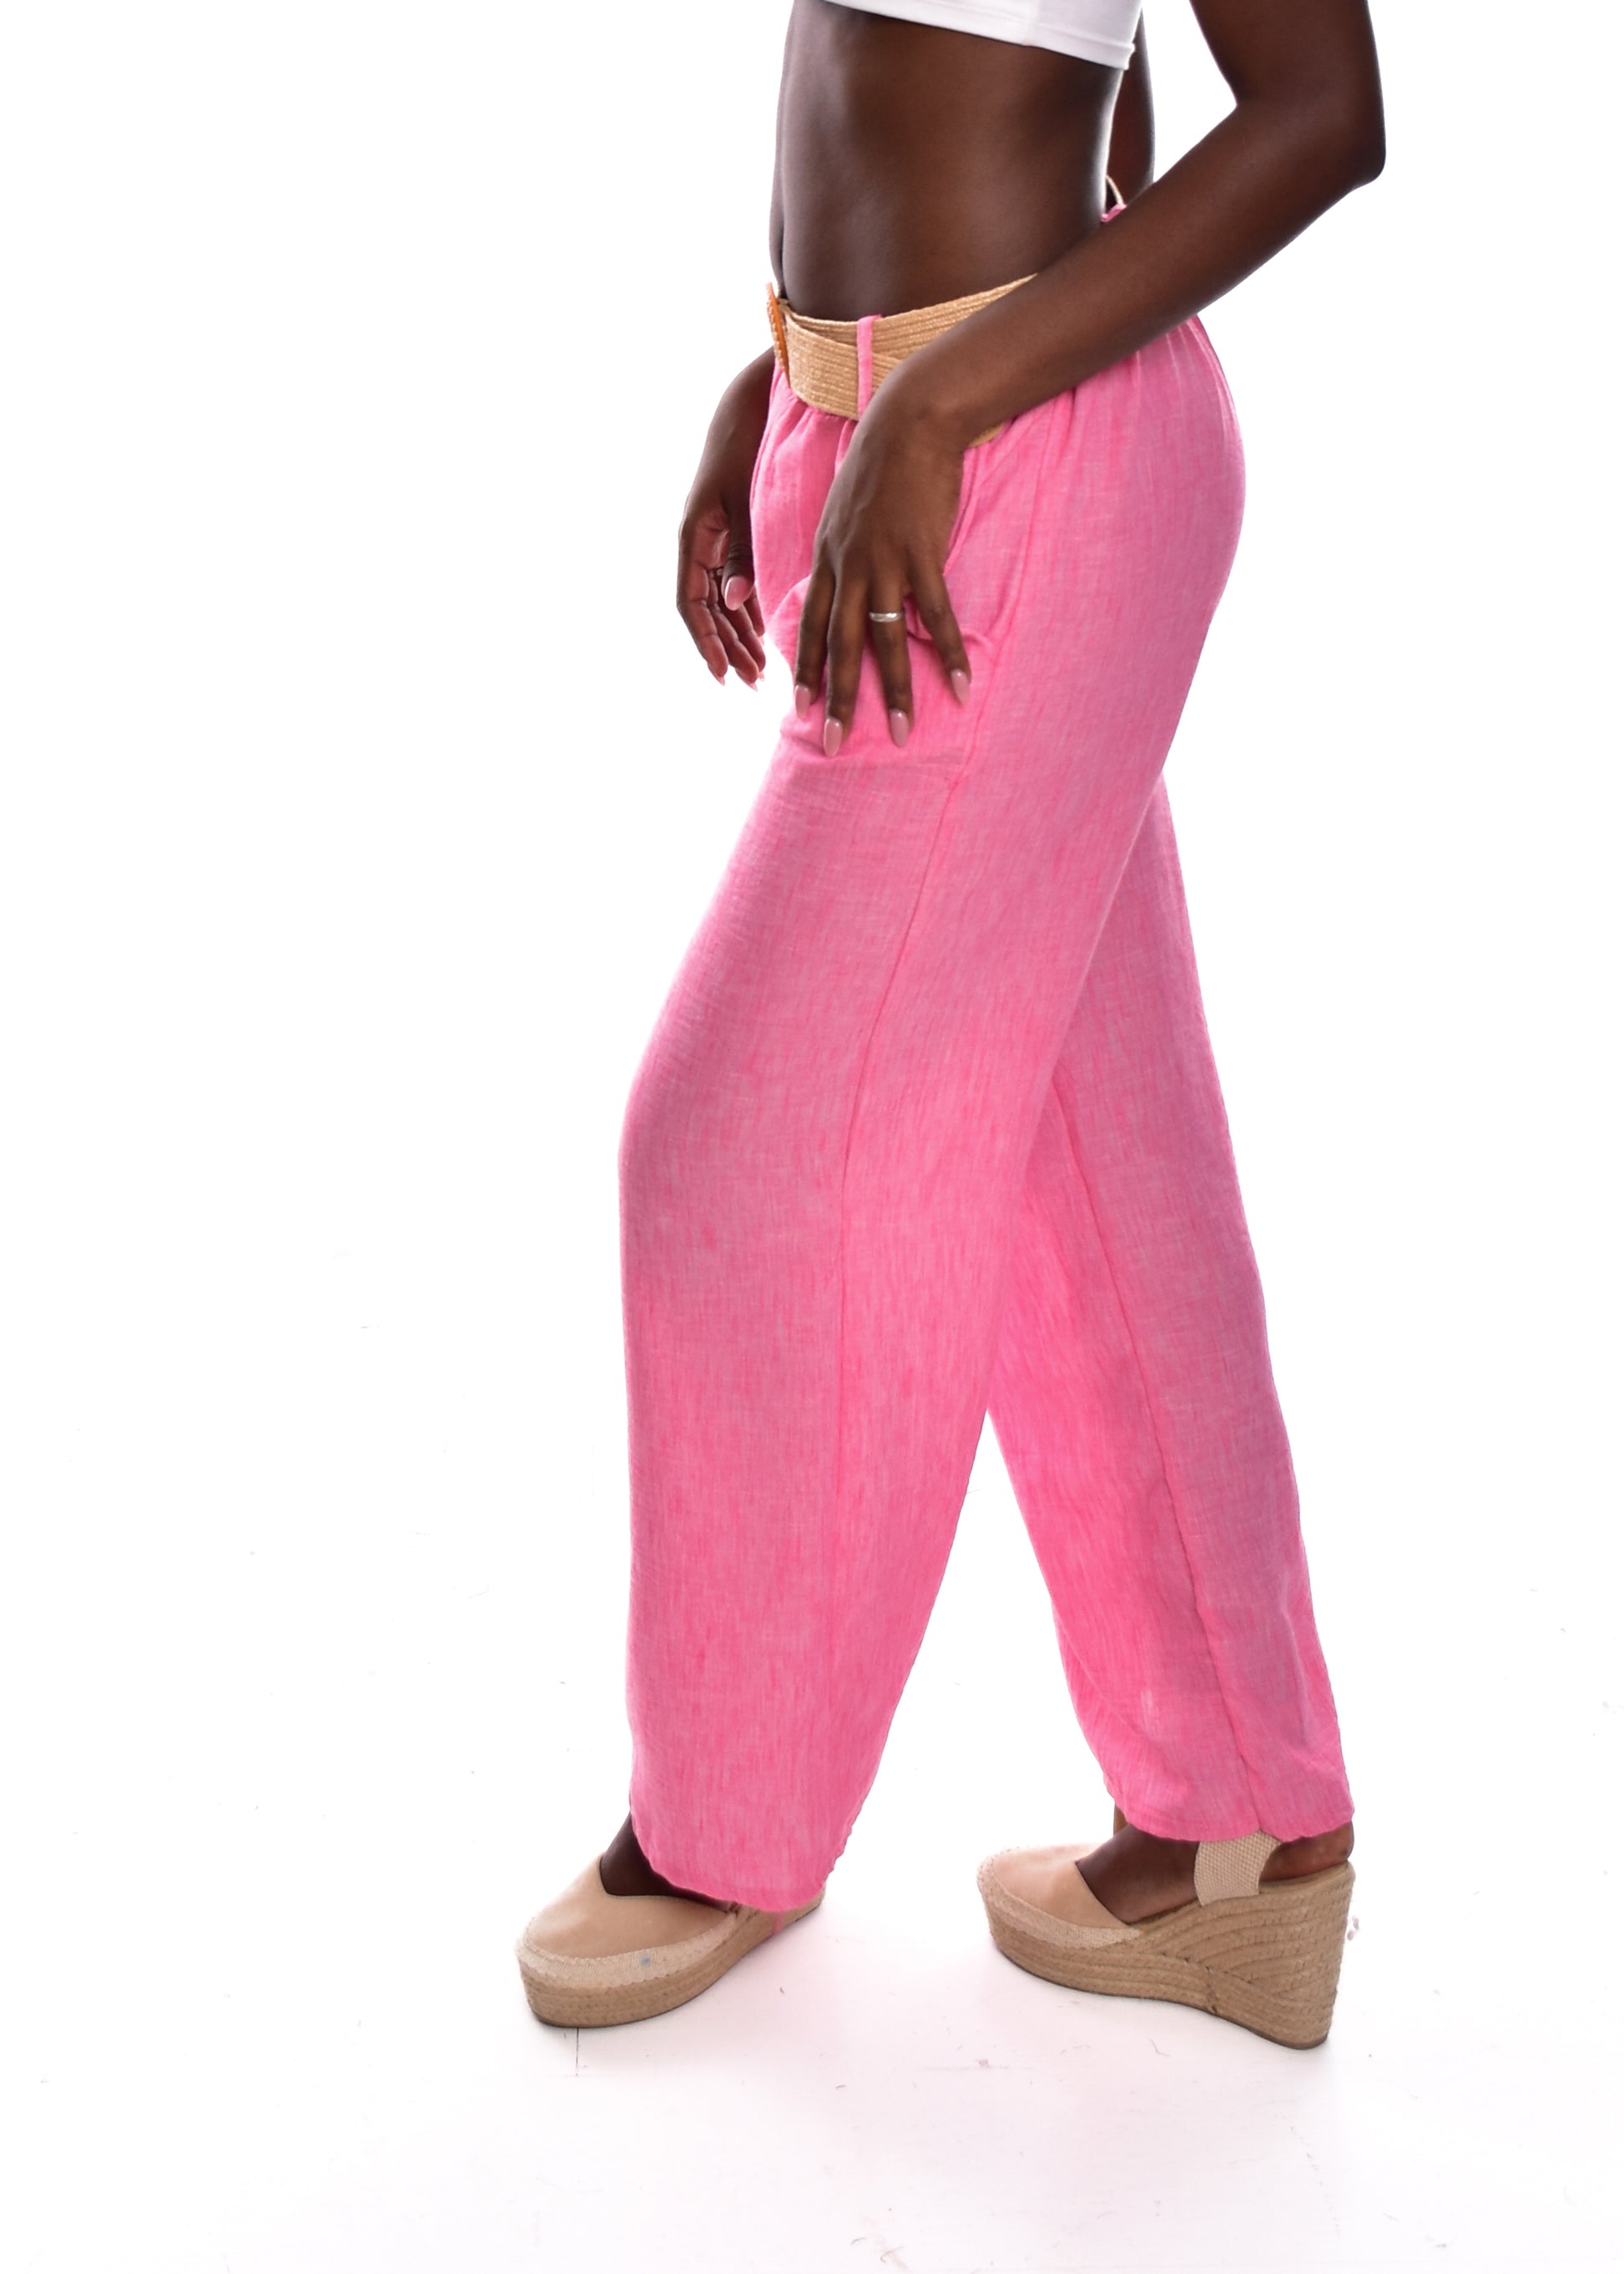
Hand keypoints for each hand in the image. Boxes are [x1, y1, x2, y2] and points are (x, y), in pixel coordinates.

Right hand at [677, 351, 774, 687]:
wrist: (749, 400)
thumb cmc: (743, 442)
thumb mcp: (739, 497)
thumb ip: (739, 550)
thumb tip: (733, 600)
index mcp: (693, 536)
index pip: (690, 604)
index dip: (705, 642)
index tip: (722, 674)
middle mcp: (701, 543)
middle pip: (707, 610)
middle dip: (728, 647)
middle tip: (751, 681)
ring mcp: (716, 539)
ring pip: (723, 600)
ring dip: (740, 634)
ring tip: (761, 668)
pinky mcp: (733, 532)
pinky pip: (737, 582)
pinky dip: (750, 609)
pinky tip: (765, 632)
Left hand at [793, 395, 971, 753]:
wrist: (907, 422)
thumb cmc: (879, 466)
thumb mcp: (843, 511)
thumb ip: (838, 551)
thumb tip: (838, 581)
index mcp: (826, 558)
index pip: (808, 625)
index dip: (805, 669)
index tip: (798, 709)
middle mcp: (848, 566)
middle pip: (839, 645)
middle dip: (836, 699)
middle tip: (833, 744)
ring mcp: (884, 562)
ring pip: (885, 640)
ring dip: (894, 691)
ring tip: (900, 733)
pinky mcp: (921, 553)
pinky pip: (936, 616)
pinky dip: (948, 653)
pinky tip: (959, 686)